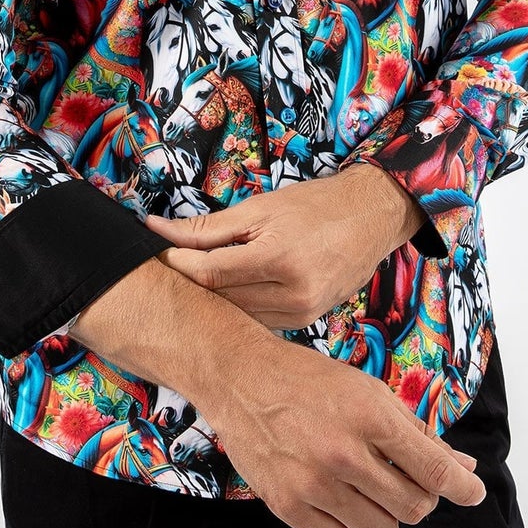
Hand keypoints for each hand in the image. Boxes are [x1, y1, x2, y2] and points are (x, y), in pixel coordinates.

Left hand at [143, 168, 413, 329]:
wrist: (370, 217)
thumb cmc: (314, 205)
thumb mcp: (259, 208)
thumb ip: (207, 227)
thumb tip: (157, 229)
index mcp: (279, 258)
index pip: (211, 272)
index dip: (179, 264)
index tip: (158, 252)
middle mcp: (293, 294)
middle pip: (222, 298)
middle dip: (192, 282)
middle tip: (169, 265)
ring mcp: (302, 313)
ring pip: (238, 315)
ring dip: (214, 298)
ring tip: (197, 277)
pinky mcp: (306, 322)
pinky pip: (259, 320)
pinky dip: (239, 306)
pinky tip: (228, 291)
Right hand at [200, 333, 485, 527]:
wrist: (242, 378)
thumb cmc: (308, 380)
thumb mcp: (367, 391)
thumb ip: (415, 431)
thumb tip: (462, 467)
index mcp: (369, 415)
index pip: (433, 470)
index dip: (462, 488)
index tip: (471, 492)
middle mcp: (343, 452)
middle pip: (414, 507)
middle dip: (418, 496)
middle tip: (402, 477)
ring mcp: (313, 482)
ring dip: (384, 513)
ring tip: (364, 484)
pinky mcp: (287, 505)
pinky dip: (349, 526)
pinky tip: (338, 497)